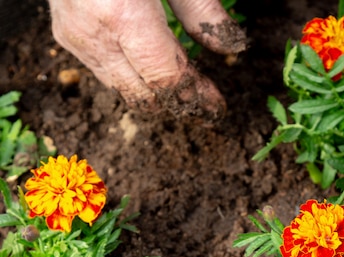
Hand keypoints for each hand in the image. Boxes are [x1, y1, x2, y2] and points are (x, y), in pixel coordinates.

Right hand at [48, 0, 245, 117]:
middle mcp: (94, 34)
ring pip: (120, 88)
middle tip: (203, 105)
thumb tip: (230, 49)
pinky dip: (130, 76)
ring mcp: (74, 37)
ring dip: (152, 93)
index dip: (195, 97)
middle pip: (142, 95)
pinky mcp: (64, 35)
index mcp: (123, 16)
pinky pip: (103, 71)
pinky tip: (150, 68)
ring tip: (181, 90)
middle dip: (175, 103)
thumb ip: (201, 10)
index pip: (166, 78)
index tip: (216, 109)